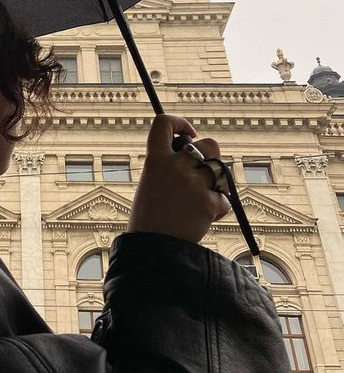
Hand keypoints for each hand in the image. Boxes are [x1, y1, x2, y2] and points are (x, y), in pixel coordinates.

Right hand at [128, 115, 229, 244]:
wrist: (153, 249)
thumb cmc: (149, 220)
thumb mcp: (150, 185)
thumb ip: (167, 168)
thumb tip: (192, 157)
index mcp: (154, 160)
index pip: (163, 123)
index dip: (179, 122)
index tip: (188, 132)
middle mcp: (174, 167)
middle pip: (209, 144)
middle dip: (212, 155)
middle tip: (204, 169)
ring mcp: (192, 184)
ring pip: (221, 171)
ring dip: (216, 183)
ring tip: (201, 199)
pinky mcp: (207, 202)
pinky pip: (223, 198)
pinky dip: (217, 208)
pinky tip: (203, 218)